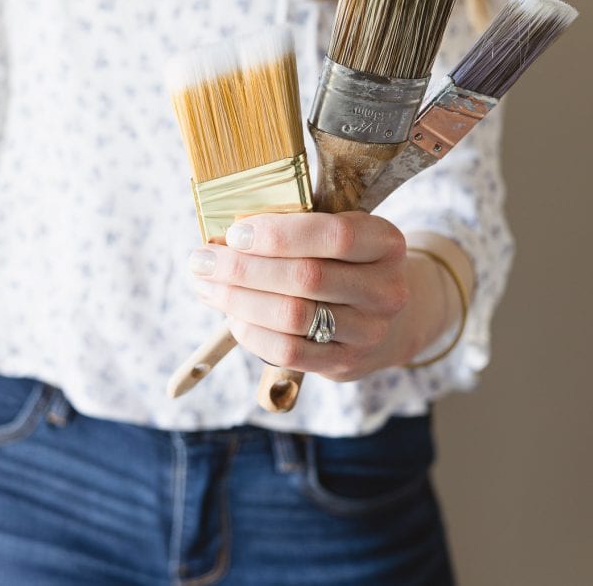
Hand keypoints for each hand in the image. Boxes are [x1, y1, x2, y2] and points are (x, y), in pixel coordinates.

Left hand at [188, 211, 432, 381]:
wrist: (390, 318)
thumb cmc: (347, 264)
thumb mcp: (339, 234)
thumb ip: (295, 229)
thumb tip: (226, 237)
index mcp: (386, 243)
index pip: (334, 235)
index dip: (279, 234)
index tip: (235, 233)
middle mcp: (385, 289)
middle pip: (306, 278)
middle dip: (244, 268)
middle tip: (202, 260)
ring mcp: (369, 331)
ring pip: (292, 316)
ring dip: (238, 300)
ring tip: (207, 286)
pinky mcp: (345, 362)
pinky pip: (288, 351)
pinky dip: (251, 332)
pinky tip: (232, 315)